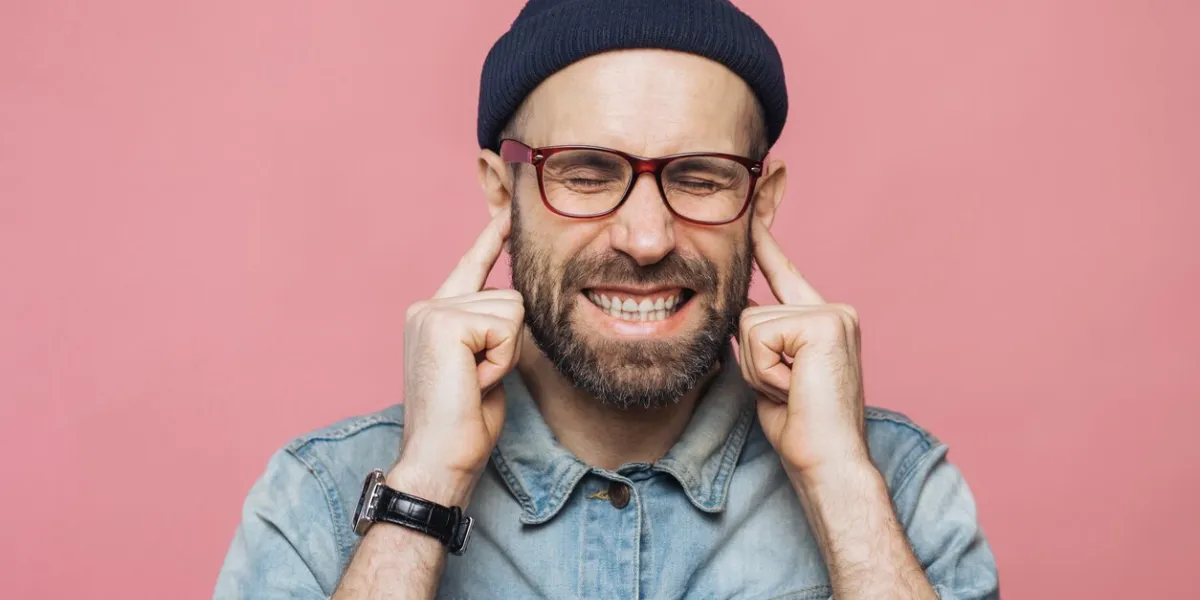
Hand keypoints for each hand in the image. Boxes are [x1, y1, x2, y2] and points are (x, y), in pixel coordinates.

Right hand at [393, 210, 524, 502]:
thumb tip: (515, 308)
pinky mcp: (444, 321)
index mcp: (432, 315)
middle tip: (477, 381)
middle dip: (508, 345)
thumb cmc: (463, 424)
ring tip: (474, 382)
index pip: (470, 266)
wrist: (437, 457)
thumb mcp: (482, 367)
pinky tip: (473, 381)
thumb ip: (490, 333)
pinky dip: (500, 361)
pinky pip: (506, 326)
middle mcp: (427, 305)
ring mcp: (432, 310)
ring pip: (512, 310)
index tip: (506, 212)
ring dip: (505, 355)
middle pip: (509, 297)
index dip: (491, 240)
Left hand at [738, 218, 867, 477]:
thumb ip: (759, 337)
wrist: (828, 460)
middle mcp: (832, 308)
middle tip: (787, 390)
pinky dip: (766, 371)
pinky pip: (759, 336)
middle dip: (752, 359)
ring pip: (750, 323)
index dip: (765, 228)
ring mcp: (831, 313)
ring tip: (791, 390)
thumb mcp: (769, 372)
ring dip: (758, 367)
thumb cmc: (799, 426)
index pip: (781, 265)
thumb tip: (736, 314)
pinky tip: (795, 387)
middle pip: (749, 309)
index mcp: (820, 317)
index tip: (767, 178)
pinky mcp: (824, 323)